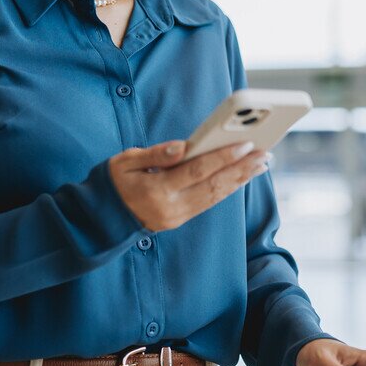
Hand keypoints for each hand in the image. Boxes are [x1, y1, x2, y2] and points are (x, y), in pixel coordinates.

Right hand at [109, 140, 268, 231]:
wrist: (100, 219)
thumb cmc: (113, 182)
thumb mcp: (125, 161)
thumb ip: (155, 154)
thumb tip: (183, 146)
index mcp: (156, 189)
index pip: (196, 170)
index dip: (223, 157)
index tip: (245, 144)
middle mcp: (171, 207)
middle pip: (213, 186)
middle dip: (241, 168)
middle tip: (264, 153)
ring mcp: (177, 216)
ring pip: (215, 197)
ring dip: (240, 179)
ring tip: (260, 163)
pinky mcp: (180, 220)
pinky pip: (209, 203)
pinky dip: (227, 188)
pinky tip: (241, 177)